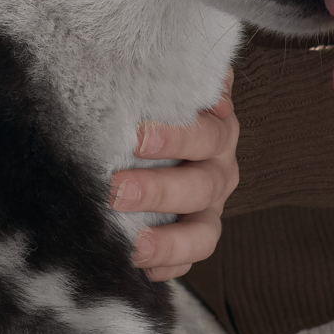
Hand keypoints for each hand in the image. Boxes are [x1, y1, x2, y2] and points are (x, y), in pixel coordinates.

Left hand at [107, 75, 239, 279]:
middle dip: (159, 190)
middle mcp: (217, 171)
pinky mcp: (191, 239)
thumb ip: (168, 72)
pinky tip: (142, 269)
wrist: (149, 131)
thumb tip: (174, 64)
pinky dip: (169, 269)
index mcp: (215, 130)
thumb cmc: (150, 103)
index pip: (207, 133)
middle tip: (117, 190)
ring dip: (170, 241)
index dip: (176, 137)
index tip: (137, 137)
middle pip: (201, 185)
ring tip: (136, 246)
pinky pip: (189, 263)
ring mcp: (208, 210)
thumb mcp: (158, 83)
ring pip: (204, 233)